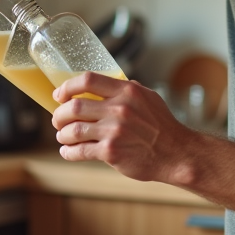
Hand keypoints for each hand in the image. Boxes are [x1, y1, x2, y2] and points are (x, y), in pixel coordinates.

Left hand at [51, 72, 191, 182]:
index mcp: (126, 92)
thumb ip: (126, 90)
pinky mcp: (111, 152)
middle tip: (57, 120)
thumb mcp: (148, 97)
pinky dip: (68, 152)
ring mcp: (114, 132)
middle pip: (74, 107)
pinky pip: (80, 151)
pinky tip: (67, 152)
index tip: (59, 95)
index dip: (67, 87)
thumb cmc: (162, 125)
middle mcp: (119, 109)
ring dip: (62, 134)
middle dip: (59, 114)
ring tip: (63, 136)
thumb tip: (104, 84)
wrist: (176, 153)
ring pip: (73, 130)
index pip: (88, 80)